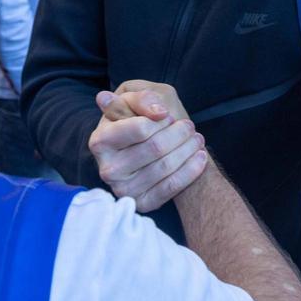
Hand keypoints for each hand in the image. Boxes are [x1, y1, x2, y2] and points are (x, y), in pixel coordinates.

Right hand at [88, 81, 207, 212]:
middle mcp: (108, 168)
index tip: (170, 114)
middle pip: (156, 148)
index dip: (161, 120)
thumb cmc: (135, 119)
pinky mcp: (141, 202)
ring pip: (166, 166)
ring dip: (189, 149)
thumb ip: (142, 98)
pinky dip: (191, 170)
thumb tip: (158, 111)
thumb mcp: (132, 97)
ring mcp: (123, 189)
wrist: (139, 149)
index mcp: (100, 141)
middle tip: (189, 126)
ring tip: (197, 138)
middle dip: (179, 133)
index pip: (140, 129)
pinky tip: (200, 156)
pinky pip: (172, 187)